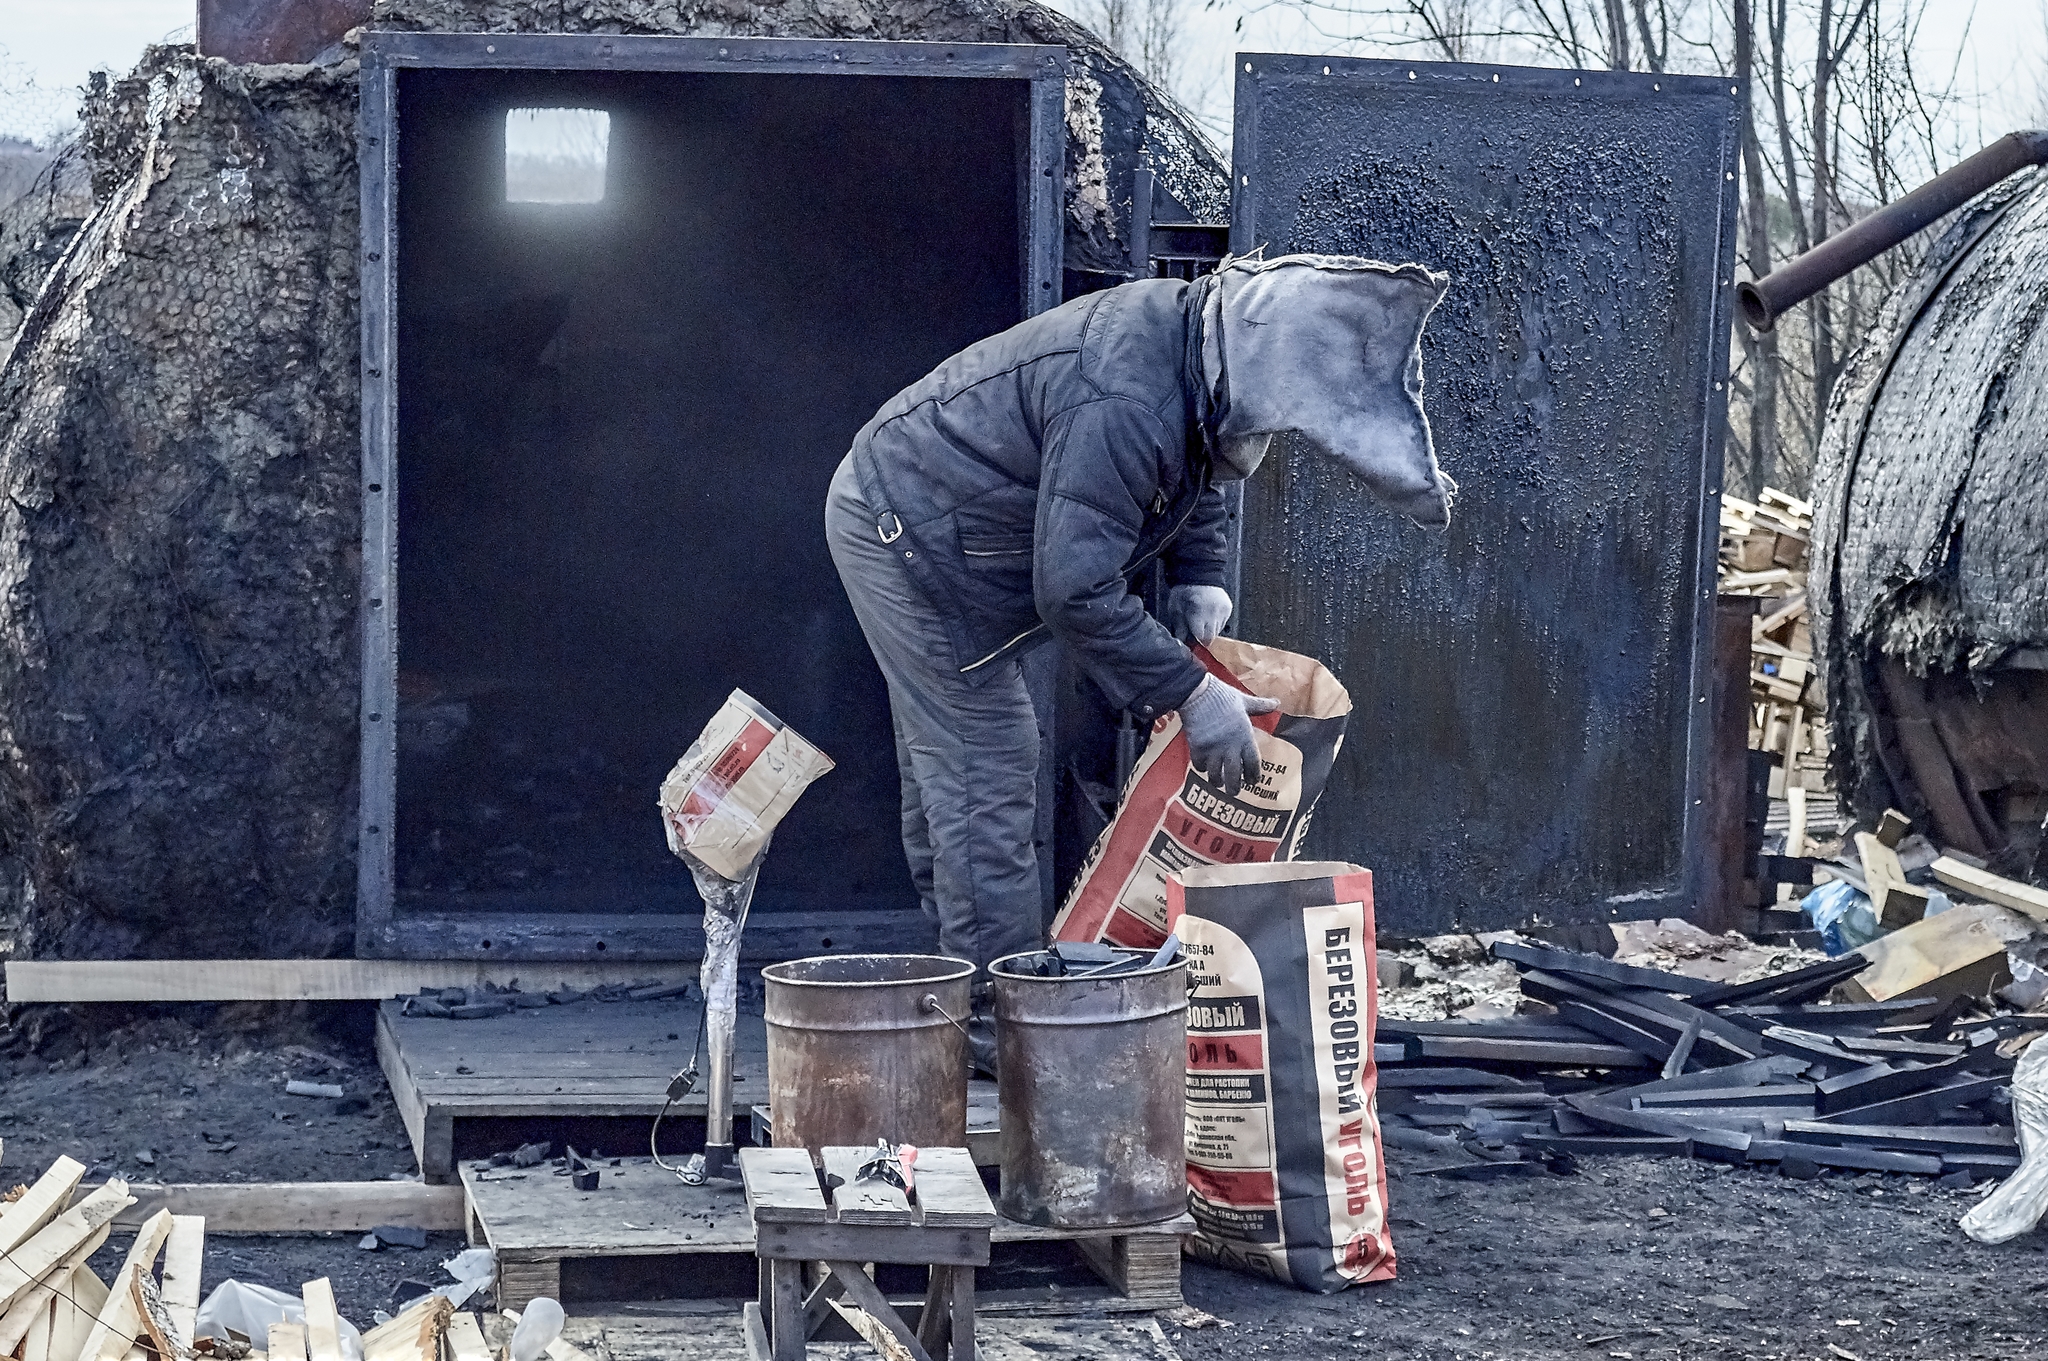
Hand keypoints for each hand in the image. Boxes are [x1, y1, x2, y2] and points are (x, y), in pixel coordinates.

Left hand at [1165, 585, 1233, 643]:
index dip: (1195, 643)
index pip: (1201, 637)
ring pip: (1217, 631)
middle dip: (1202, 638)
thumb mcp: (1175, 609)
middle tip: (1194, 632)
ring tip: (1200, 621)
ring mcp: (1223, 610)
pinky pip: (1222, 623)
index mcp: (1199, 612)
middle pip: (1210, 637)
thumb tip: (1184, 643)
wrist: (1199, 573)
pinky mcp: (1229, 608)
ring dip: (1209, 630)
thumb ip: (1180, 628)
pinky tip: (1208, 615)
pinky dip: (1215, 622)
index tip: (1190, 643)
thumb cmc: (1184, 590)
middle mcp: (1214, 612)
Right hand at [1177, 673, 1280, 795]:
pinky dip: (1201, 768)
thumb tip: (1277, 702)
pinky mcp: (1198, 748)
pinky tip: (1202, 768)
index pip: (1253, 763)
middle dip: (1234, 787)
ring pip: (1215, 774)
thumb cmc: (1223, 696)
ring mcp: (1213, 749)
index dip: (1253, 775)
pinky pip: (1199, 765)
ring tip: (1217, 784)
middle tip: (1234, 792)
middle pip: (1234, 775)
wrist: (1198, 693)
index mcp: (1245, 736)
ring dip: (1217, 781)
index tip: (1253, 782)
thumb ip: (1260, 706)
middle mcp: (1230, 747)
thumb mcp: (1244, 701)